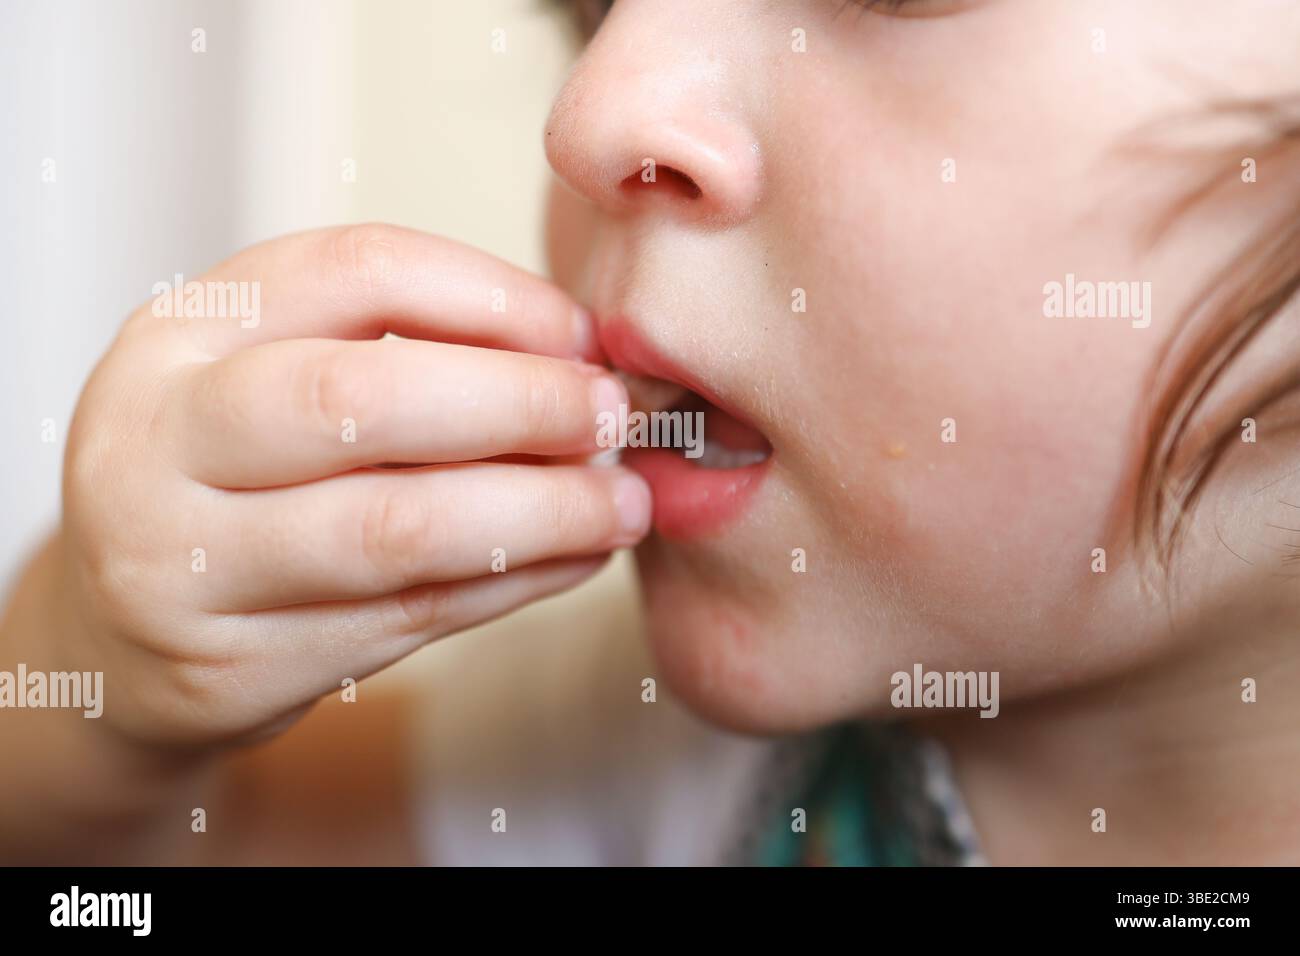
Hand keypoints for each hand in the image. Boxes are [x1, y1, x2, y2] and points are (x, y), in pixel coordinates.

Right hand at [55, 223, 649, 749]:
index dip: (493, 296)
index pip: (357, 272)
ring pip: (396, 529)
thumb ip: (396, 349)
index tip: (581, 332)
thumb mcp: (268, 379)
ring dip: (542, 511)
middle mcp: (160, 440)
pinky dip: (514, 584)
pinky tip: (575, 558)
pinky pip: (409, 618)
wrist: (116, 637)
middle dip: (522, 403)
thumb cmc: (227, 484)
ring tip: (622, 502)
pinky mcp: (232, 667)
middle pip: (365, 399)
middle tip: (614, 415)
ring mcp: (183, 564)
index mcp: (181, 334)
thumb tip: (574, 355)